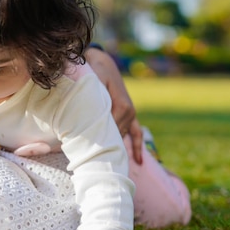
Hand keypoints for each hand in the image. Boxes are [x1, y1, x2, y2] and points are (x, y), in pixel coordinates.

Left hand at [85, 47, 143, 163]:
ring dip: (116, 148)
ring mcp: (131, 115)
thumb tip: (91, 110)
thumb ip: (95, 96)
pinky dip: (137, 147)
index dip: (101, 142)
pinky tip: (138, 162)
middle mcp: (129, 112)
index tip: (91, 155)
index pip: (111, 130)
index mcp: (121, 106)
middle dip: (105, 147)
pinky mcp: (130, 115)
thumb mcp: (94, 82)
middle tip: (95, 164)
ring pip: (122, 136)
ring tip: (109, 166)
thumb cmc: (95, 72)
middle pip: (116, 136)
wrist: (103, 63)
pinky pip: (137, 134)